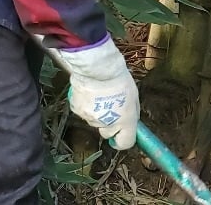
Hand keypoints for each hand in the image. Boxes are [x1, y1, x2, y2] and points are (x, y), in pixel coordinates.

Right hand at [52, 35, 139, 149]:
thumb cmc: (118, 78)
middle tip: (110, 107)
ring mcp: (91, 118)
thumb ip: (130, 113)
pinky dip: (86, 105)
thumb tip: (129, 121)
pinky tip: (89, 93)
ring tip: (99, 95)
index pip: (125, 143)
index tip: (119, 137)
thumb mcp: (133, 96)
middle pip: (107, 133)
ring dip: (97, 113)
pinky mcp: (78, 111)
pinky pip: (83, 112)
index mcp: (125, 121)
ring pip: (94, 121)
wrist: (97, 68)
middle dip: (109, 124)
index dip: (121, 140)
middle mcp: (108, 123)